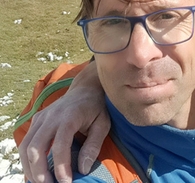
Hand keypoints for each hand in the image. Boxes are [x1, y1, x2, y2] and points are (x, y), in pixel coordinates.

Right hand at [19, 61, 109, 182]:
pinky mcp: (37, 120)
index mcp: (69, 116)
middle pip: (36, 147)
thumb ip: (93, 146)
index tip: (66, 182)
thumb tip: (83, 170)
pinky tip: (36, 169)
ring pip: (26, 146)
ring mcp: (42, 117)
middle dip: (39, 171)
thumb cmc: (96, 107)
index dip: (61, 167)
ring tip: (41, 181)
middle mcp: (52, 116)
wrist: (85, 88)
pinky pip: (26, 141)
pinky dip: (27, 158)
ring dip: (30, 167)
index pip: (60, 145)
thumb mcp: (103, 124)